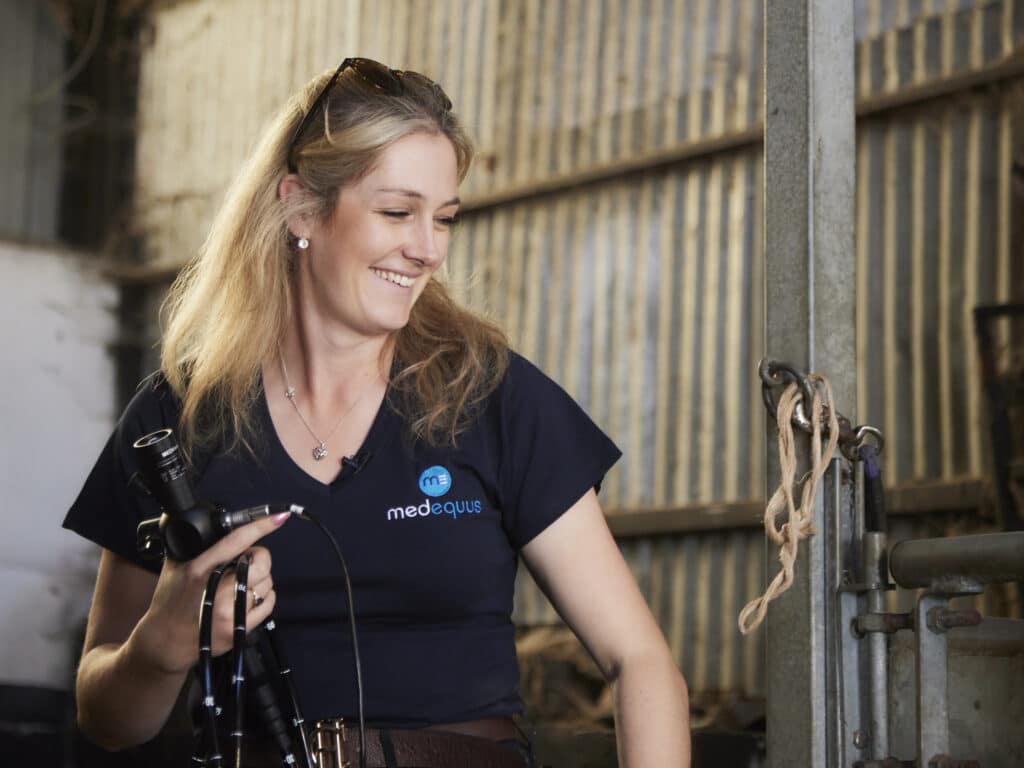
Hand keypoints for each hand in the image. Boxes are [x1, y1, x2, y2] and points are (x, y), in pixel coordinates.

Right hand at [131, 512, 289, 674]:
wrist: (165, 641)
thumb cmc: (170, 603)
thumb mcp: (175, 567)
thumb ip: (194, 546)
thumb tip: (210, 526)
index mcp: (200, 569)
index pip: (236, 541)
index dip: (259, 527)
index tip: (278, 517)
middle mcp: (217, 590)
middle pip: (261, 563)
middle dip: (259, 557)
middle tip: (245, 561)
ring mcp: (230, 611)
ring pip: (267, 582)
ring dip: (260, 579)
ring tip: (240, 583)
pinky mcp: (239, 628)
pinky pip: (268, 603)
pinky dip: (265, 596)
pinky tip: (249, 597)